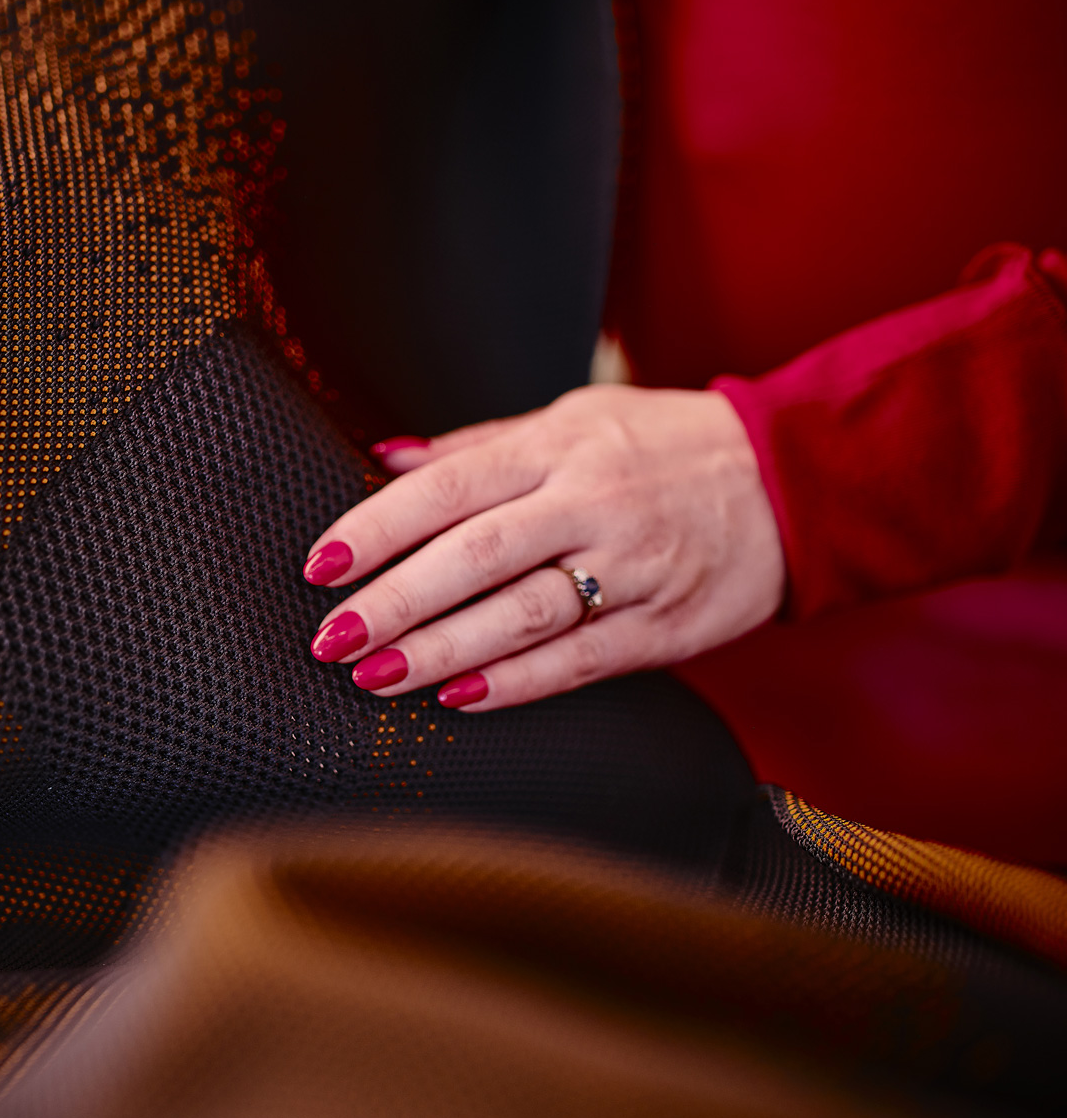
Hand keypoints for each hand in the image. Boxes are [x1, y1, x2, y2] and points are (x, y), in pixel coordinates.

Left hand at [302, 385, 785, 709]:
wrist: (794, 476)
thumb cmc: (669, 445)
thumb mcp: (575, 418)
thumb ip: (480, 445)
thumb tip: (386, 458)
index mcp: (561, 447)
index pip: (449, 486)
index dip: (378, 525)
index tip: (322, 564)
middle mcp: (593, 501)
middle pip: (474, 554)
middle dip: (394, 600)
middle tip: (333, 637)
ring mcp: (633, 566)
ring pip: (522, 613)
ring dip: (442, 649)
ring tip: (378, 676)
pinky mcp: (667, 623)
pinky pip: (581, 659)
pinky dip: (517, 682)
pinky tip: (460, 698)